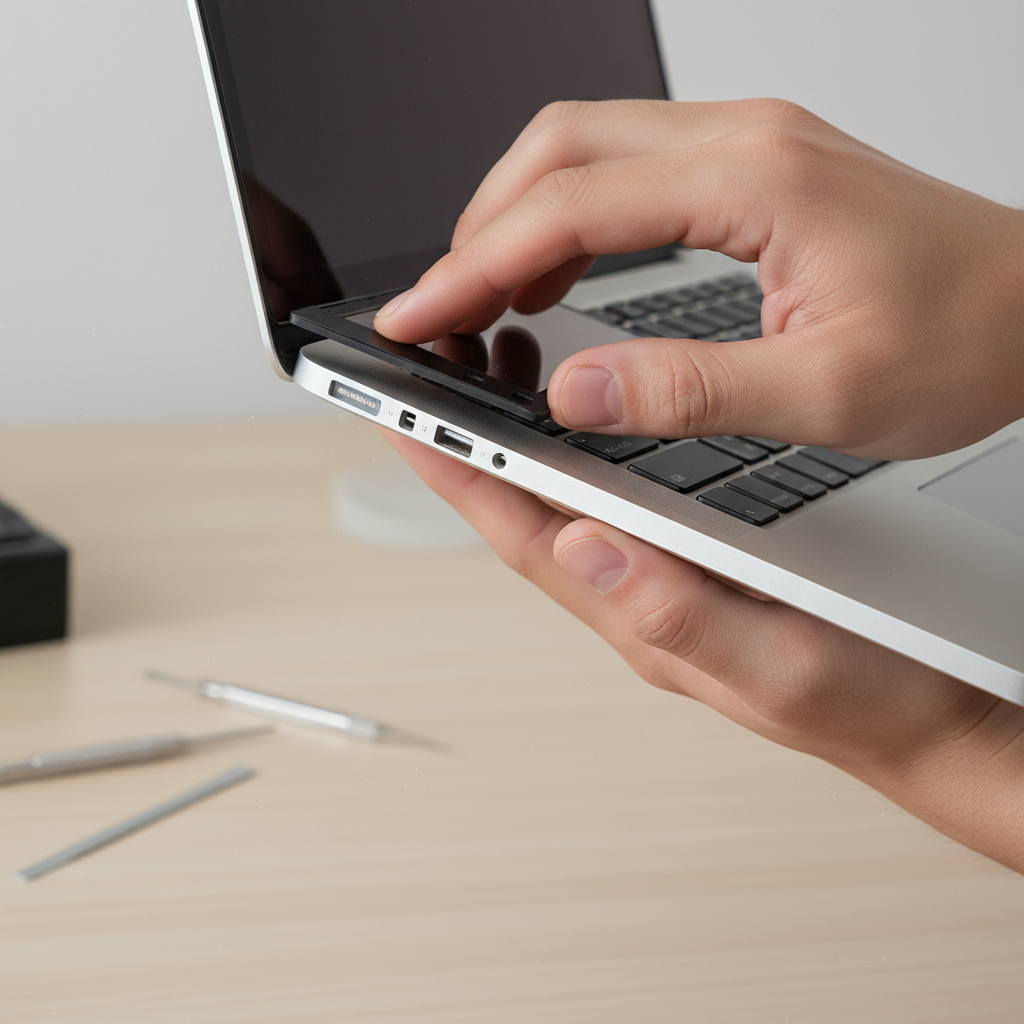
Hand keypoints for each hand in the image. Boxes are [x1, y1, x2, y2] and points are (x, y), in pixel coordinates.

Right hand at [374, 99, 1023, 459]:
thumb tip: (575, 392)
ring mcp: (748, 149)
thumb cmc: (969, 337)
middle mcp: (743, 143)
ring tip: (482, 304)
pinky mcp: (753, 173)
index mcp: (754, 182)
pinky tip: (555, 277)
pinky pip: (631, 173)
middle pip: (559, 149)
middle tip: (438, 311)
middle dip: (479, 230)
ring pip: (588, 151)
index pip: (569, 208)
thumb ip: (690, 390)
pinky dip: (571, 221)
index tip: (416, 318)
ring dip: (519, 220)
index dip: (474, 269)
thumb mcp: (829, 388)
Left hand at [386, 429, 1023, 872]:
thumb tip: (586, 547)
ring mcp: (662, 587)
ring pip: (566, 509)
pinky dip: (582, 462)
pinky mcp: (693, 574)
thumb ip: (681, 613)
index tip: (407, 417)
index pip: (527, 539)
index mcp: (643, 618)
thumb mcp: (780, 660)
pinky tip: (582, 432)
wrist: (927, 721)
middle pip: (529, 519)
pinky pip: (614, 511)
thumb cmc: (865, 697)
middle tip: (433, 379)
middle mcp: (638, 601)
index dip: (462, 477)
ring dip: (520, 448)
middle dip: (472, 449)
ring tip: (492, 380)